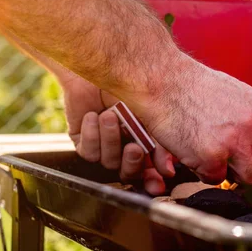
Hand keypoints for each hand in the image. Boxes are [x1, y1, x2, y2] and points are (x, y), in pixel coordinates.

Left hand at [61, 73, 174, 194]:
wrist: (99, 65)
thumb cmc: (129, 85)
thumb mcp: (150, 116)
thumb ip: (160, 145)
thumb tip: (168, 171)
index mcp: (144, 144)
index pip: (149, 173)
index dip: (152, 182)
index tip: (157, 185)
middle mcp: (124, 148)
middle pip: (128, 174)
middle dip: (131, 163)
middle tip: (134, 148)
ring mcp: (103, 146)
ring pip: (107, 162)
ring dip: (110, 139)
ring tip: (109, 116)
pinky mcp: (83, 141)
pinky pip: (88, 152)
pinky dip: (91, 133)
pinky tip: (93, 115)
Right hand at [133, 54, 251, 184]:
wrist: (162, 82)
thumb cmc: (189, 86)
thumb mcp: (233, 93)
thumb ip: (248, 116)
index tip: (249, 156)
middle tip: (236, 165)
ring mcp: (234, 143)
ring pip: (250, 177)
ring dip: (231, 173)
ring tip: (210, 157)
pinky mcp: (212, 157)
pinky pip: (216, 179)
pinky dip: (202, 171)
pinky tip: (191, 153)